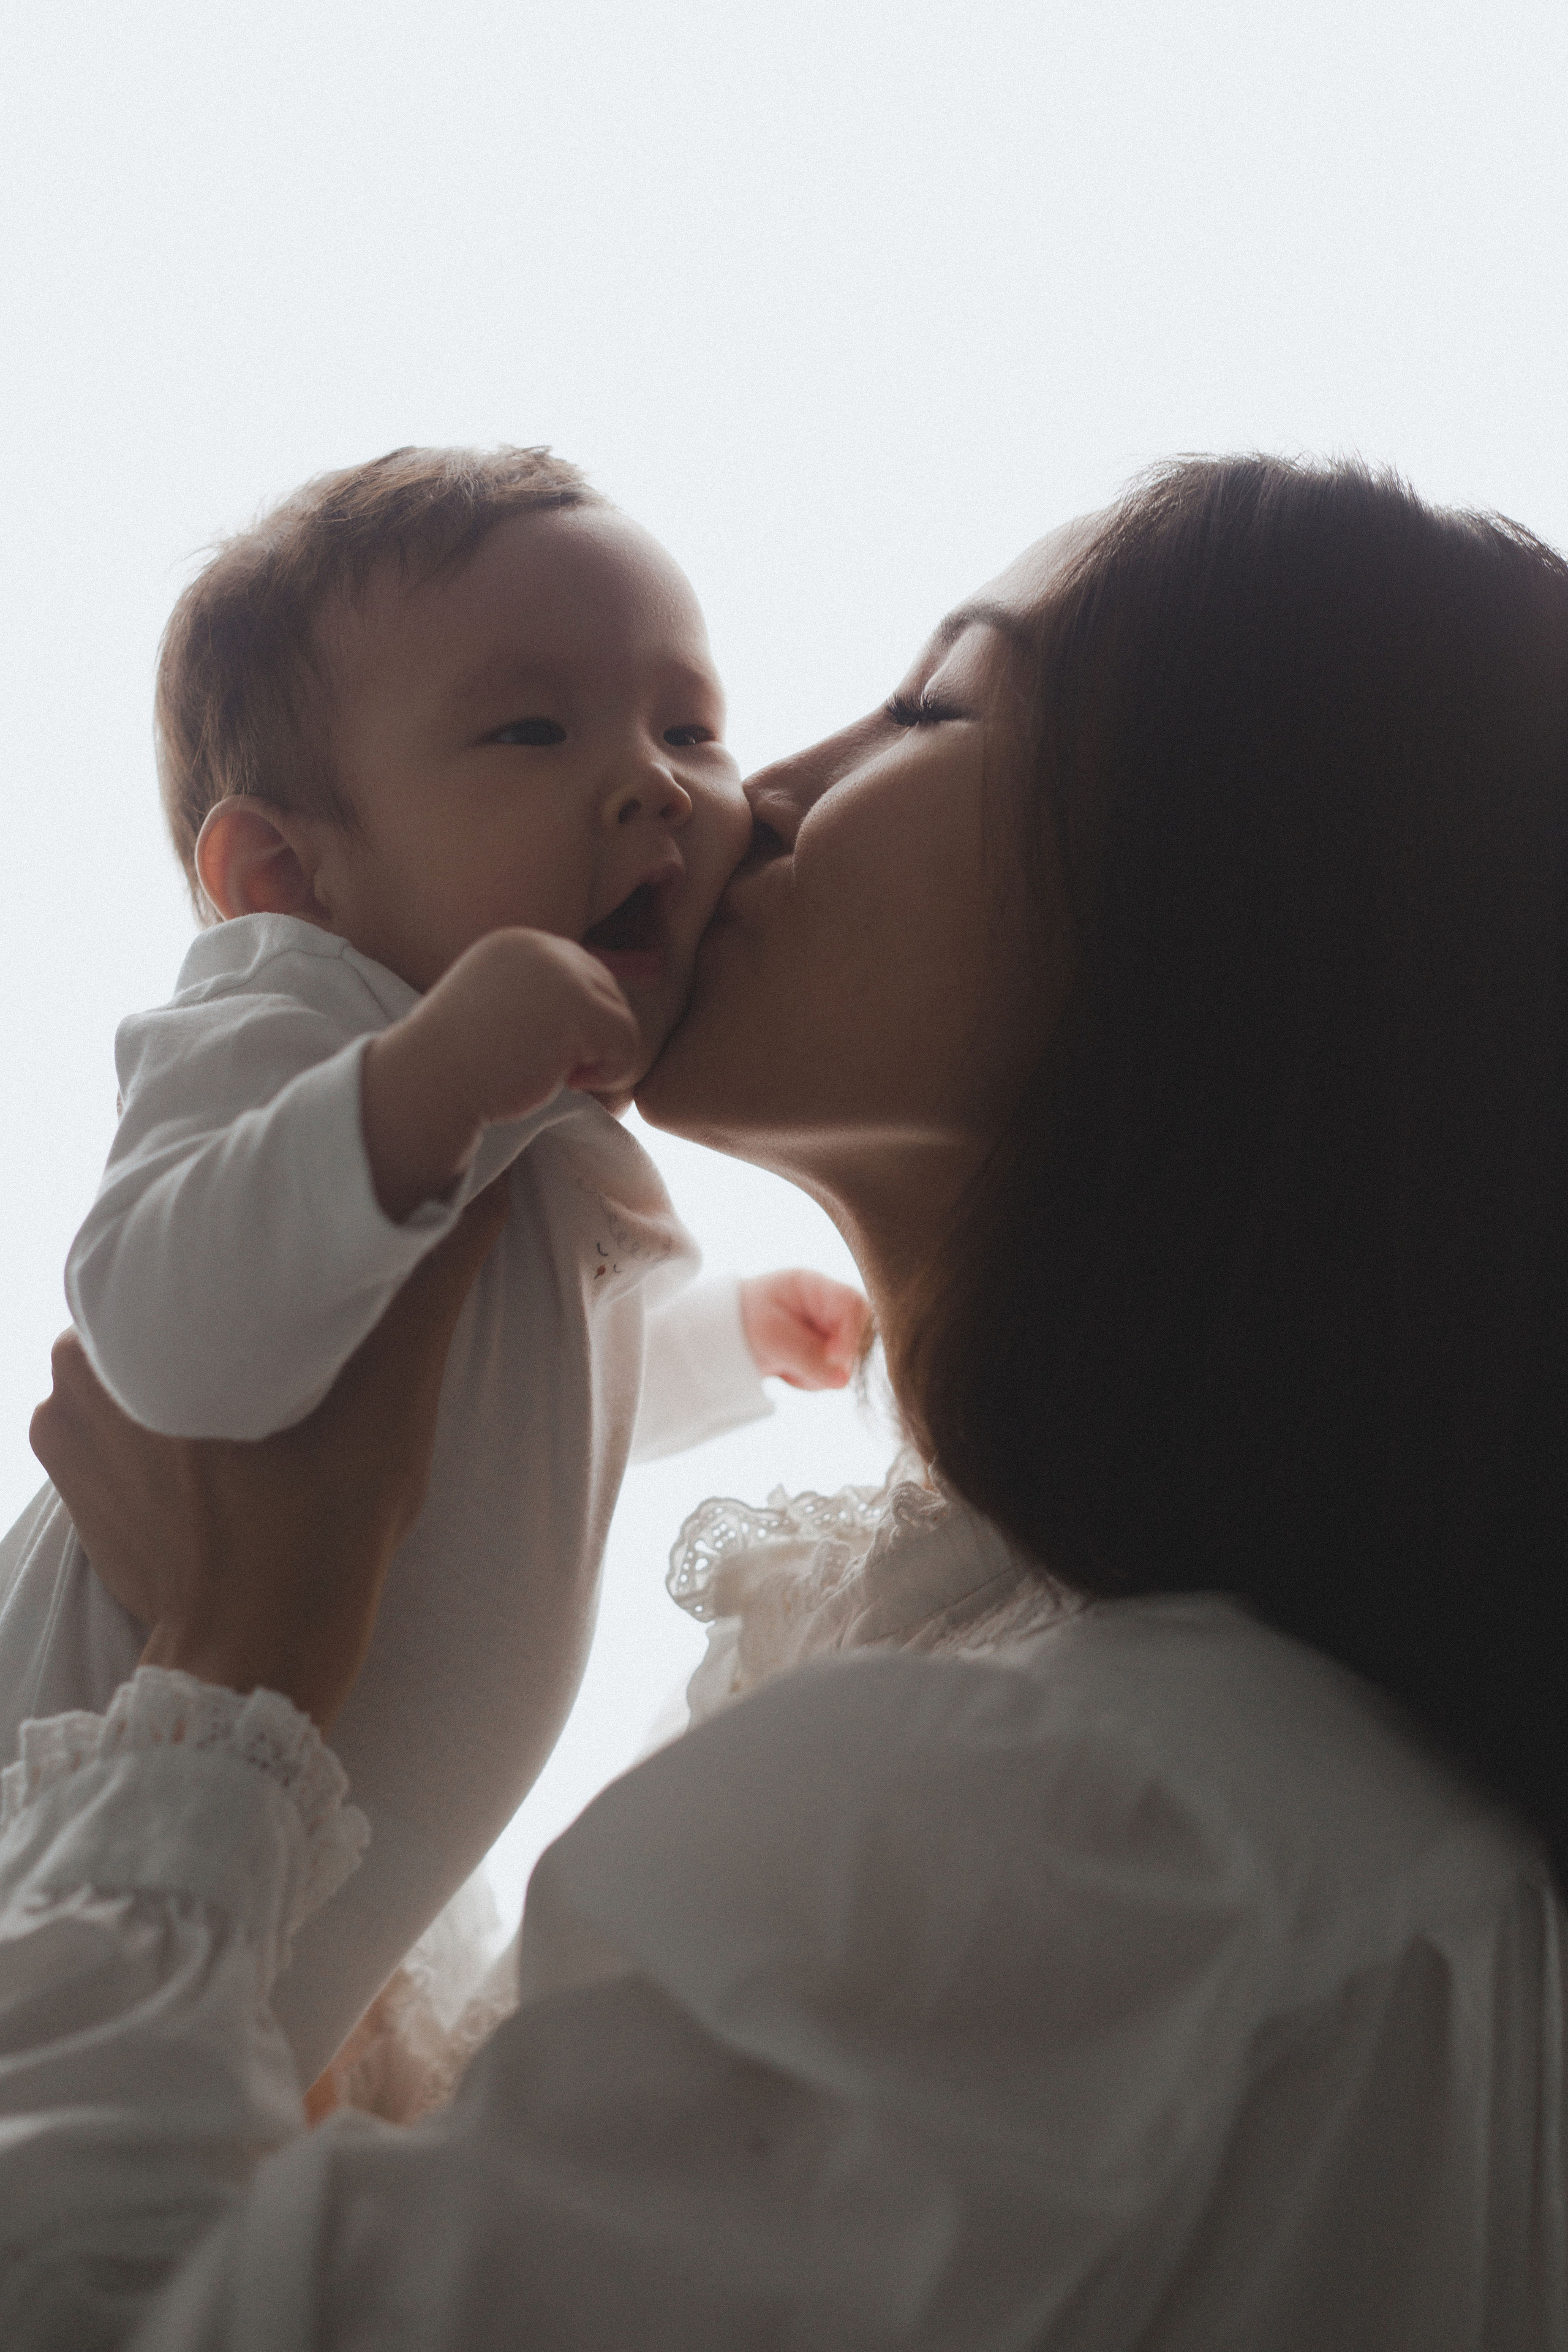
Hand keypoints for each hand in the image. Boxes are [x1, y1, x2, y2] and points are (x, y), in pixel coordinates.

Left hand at [28, 1183, 509, 1731]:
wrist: (255, 1660)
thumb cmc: (324, 1536)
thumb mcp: (391, 1404)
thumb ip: (426, 1294)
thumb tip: (482, 1195)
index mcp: (155, 1328)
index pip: (214, 1242)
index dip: (270, 1252)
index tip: (313, 1276)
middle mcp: (84, 1366)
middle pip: (179, 1296)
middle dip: (232, 1310)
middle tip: (298, 1344)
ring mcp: (65, 1426)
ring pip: (145, 1349)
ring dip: (194, 1359)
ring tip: (258, 1398)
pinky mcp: (66, 1479)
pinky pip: (110, 1411)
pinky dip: (158, 1416)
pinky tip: (216, 1443)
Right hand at [362, 929, 644, 1221]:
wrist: (428, 1083)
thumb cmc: (458, 1063)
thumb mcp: (498, 1010)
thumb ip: (541, 999)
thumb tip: (607, 1017)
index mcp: (517, 942)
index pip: (583, 974)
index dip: (574, 1023)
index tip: (537, 1051)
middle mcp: (542, 946)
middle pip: (609, 992)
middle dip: (589, 1038)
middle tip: (547, 1067)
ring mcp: (562, 974)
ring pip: (622, 1019)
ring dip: (598, 1058)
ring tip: (555, 1074)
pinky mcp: (578, 1008)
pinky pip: (628, 1045)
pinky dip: (608, 1075)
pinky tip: (566, 1082)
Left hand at [738, 1269, 871, 1389]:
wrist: (727, 1336)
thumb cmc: (746, 1323)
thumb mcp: (772, 1338)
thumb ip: (808, 1356)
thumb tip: (844, 1380)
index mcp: (815, 1287)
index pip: (852, 1303)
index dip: (853, 1333)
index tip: (835, 1359)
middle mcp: (830, 1308)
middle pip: (859, 1334)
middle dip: (835, 1359)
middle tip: (800, 1367)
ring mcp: (831, 1331)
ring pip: (848, 1362)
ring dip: (818, 1374)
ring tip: (784, 1365)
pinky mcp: (828, 1353)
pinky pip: (834, 1376)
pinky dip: (812, 1380)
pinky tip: (789, 1370)